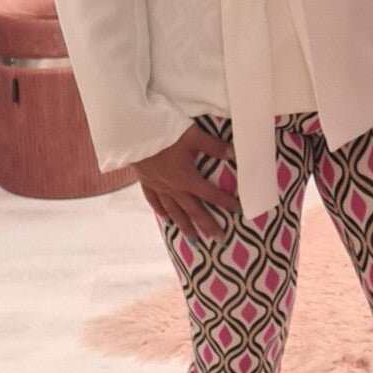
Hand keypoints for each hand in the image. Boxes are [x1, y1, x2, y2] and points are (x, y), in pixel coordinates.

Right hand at [133, 124, 240, 242]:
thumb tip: (233, 153)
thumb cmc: (164, 133)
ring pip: (173, 210)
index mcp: (187, 178)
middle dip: (207, 224)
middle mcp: (174, 188)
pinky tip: (165, 219)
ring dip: (185, 225)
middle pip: (193, 210)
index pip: (210, 194)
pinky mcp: (146, 182)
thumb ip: (213, 146)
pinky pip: (154, 200)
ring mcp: (158, 187)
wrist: (134, 134)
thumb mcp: (193, 136)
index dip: (225, 202)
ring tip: (194, 238)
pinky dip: (160, 211)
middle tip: (219, 239)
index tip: (238, 211)